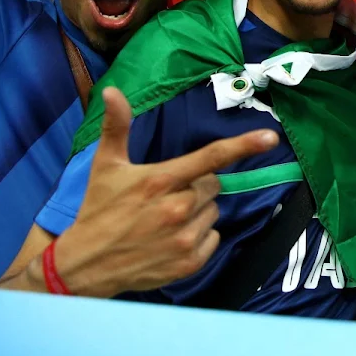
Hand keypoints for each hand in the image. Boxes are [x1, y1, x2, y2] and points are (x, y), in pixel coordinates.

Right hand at [51, 87, 277, 297]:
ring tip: (165, 219)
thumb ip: (117, 126)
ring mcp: (185, 238)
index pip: (211, 157)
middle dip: (195, 186)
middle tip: (165, 195)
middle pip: (213, 184)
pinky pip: (213, 237)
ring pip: (214, 211)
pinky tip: (172, 239)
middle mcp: (178, 209)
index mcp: (161, 180)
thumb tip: (113, 91)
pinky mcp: (190, 262)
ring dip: (197, 211)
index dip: (243, 145)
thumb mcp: (106, 165)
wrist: (85, 265)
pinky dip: (199, 236)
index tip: (270, 137)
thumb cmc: (98, 209)